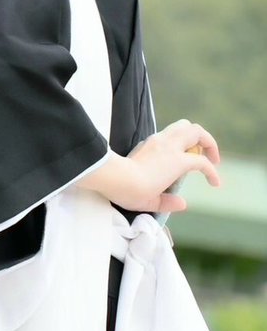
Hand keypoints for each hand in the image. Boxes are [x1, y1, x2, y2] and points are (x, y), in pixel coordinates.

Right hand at [78, 119, 220, 215]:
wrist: (117, 181)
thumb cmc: (121, 188)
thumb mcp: (145, 196)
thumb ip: (164, 201)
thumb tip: (182, 204)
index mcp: (150, 146)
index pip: (171, 136)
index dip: (185, 145)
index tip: (189, 157)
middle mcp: (161, 142)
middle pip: (187, 126)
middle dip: (200, 137)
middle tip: (203, 154)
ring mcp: (170, 148)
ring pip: (196, 131)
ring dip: (208, 143)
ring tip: (214, 160)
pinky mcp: (178, 161)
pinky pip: (203, 162)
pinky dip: (212, 171)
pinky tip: (215, 183)